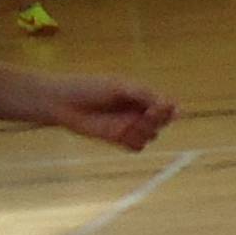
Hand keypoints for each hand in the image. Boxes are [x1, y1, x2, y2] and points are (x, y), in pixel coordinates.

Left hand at [40, 73, 178, 150]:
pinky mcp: (119, 140)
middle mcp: (140, 112)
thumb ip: (145, 95)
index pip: (167, 106)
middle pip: (163, 123)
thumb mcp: (120, 87)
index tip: (159, 108)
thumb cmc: (90, 88)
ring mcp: (130, 126)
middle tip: (142, 115)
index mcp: (143, 96)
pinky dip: (133, 142)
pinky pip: (137, 147)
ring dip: (143, 132)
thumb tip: (173, 106)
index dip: (168, 110)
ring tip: (126, 124)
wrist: (63, 102)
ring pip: (151, 136)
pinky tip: (120, 134)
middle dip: (155, 121)